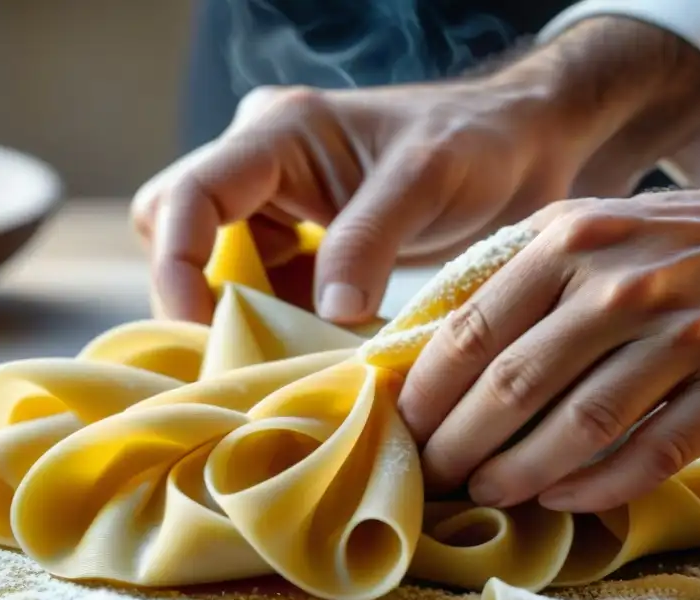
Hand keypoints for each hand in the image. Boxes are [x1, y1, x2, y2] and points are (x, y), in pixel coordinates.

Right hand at [132, 81, 577, 324]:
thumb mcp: (426, 180)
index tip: (199, 330)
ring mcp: (282, 207)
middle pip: (180, 232)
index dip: (177, 265)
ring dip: (238, 317)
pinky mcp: (306, 245)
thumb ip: (369, 240)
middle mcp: (264, 166)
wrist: (522, 149)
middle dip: (195, 295)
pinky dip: (275, 326)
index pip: (187, 197)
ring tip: (275, 367)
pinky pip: (265, 290)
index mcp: (278, 133)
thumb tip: (326, 317)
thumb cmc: (478, 144)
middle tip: (233, 355)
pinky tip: (304, 357)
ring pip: (221, 269)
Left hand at [398, 148, 699, 511]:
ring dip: (518, 473)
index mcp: (571, 242)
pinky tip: (560, 499)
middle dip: (460, 445)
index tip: (403, 432)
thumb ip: (509, 278)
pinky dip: (596, 487)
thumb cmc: (669, 249)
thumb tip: (417, 346)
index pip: (473, 331)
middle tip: (435, 477)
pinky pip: (649, 455)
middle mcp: (626, 285)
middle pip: (514, 386)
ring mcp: (688, 335)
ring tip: (486, 492)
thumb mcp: (585, 232)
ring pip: (578, 427)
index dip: (428, 395)